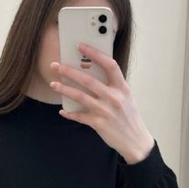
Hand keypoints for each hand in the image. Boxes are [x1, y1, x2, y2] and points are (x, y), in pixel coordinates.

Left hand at [49, 43, 153, 163]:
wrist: (135, 141)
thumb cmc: (129, 117)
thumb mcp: (126, 98)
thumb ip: (112, 86)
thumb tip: (90, 74)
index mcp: (122, 88)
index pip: (109, 65)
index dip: (95, 54)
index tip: (81, 46)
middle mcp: (114, 97)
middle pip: (88, 80)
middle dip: (69, 71)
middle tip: (56, 65)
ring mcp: (105, 111)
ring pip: (80, 96)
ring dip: (64, 89)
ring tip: (53, 84)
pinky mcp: (98, 124)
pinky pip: (79, 116)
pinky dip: (70, 113)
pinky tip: (62, 111)